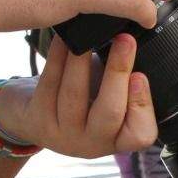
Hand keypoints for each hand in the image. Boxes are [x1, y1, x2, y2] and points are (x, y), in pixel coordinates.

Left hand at [0, 34, 155, 156]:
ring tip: (90, 33)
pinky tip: (64, 39)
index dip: (143, 105)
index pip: (141, 135)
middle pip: (109, 113)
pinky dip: (58, 57)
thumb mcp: (109, 94)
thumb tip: (136, 40)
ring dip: (83, 60)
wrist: (34, 114)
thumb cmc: (83, 99)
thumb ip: (126, 78)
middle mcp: (92, 143)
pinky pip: (49, 85)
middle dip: (118, 72)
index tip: (140, 74)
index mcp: (118, 139)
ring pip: (74, 96)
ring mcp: (63, 136)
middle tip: (125, 40)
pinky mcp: (37, 121)